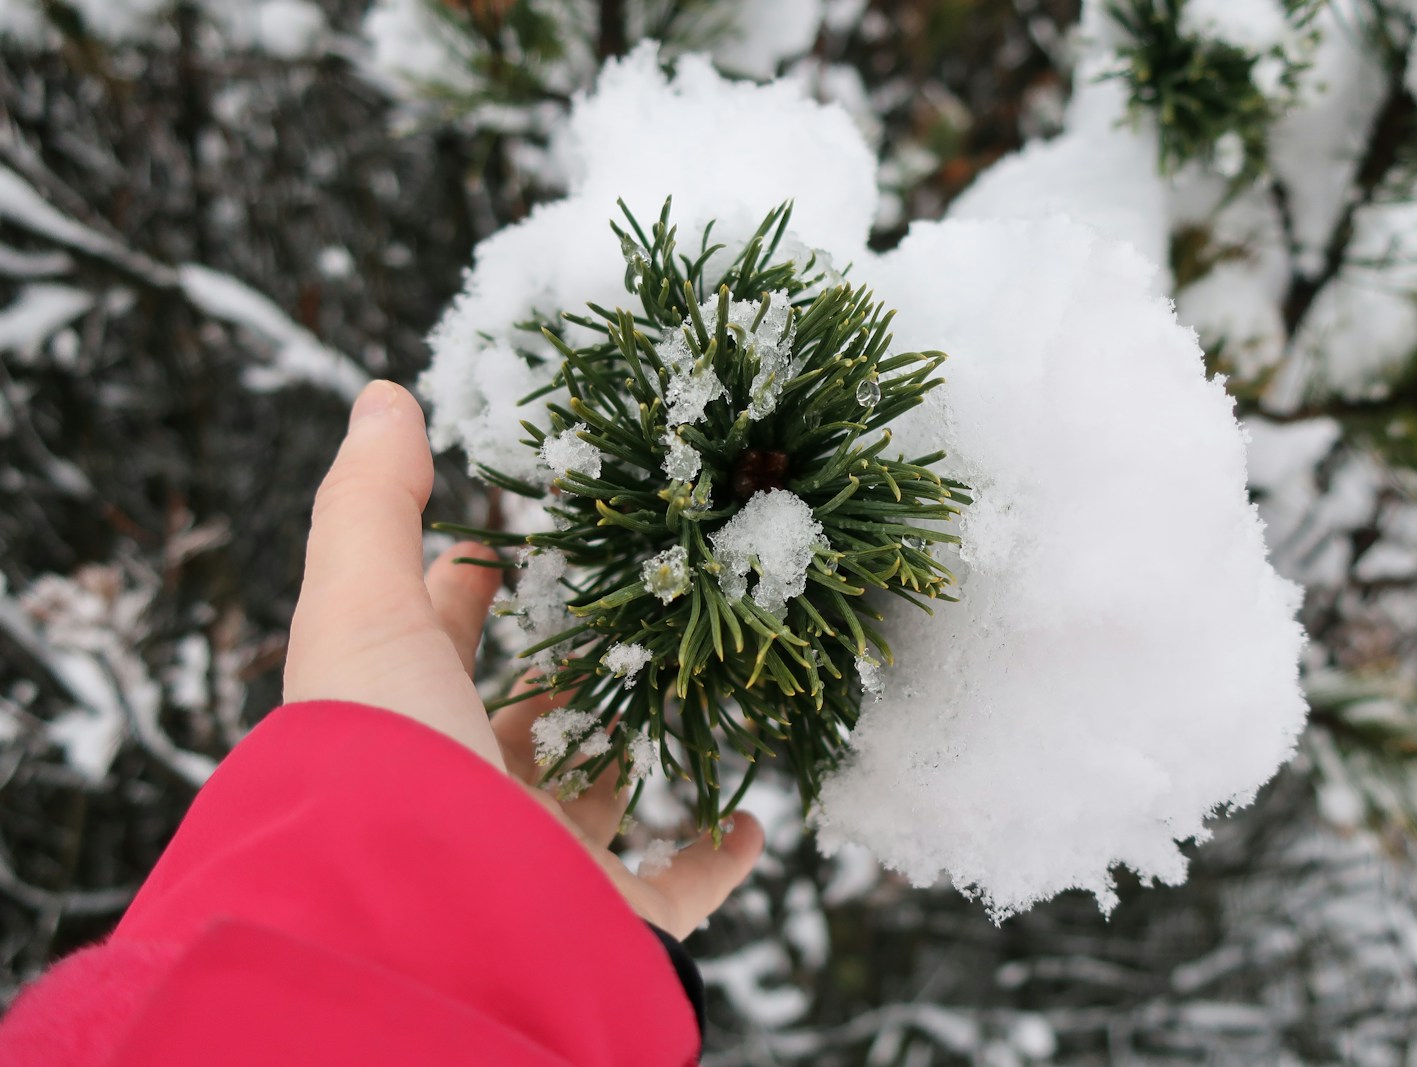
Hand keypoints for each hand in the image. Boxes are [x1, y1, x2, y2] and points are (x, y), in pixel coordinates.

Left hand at [284, 379, 763, 939]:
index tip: (505, 545)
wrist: (420, 925)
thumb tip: (384, 393)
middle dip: (562, 669)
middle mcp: (468, 795)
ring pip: (595, 800)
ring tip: (685, 691)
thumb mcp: (363, 605)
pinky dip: (716, 856)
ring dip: (634, 748)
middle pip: (519, 723)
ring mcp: (541, 859)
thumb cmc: (385, 755)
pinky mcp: (609, 915)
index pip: (432, 641)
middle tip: (618, 612)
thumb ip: (374, 499)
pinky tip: (751, 819)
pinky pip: (675, 889)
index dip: (464, 588)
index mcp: (406, 722)